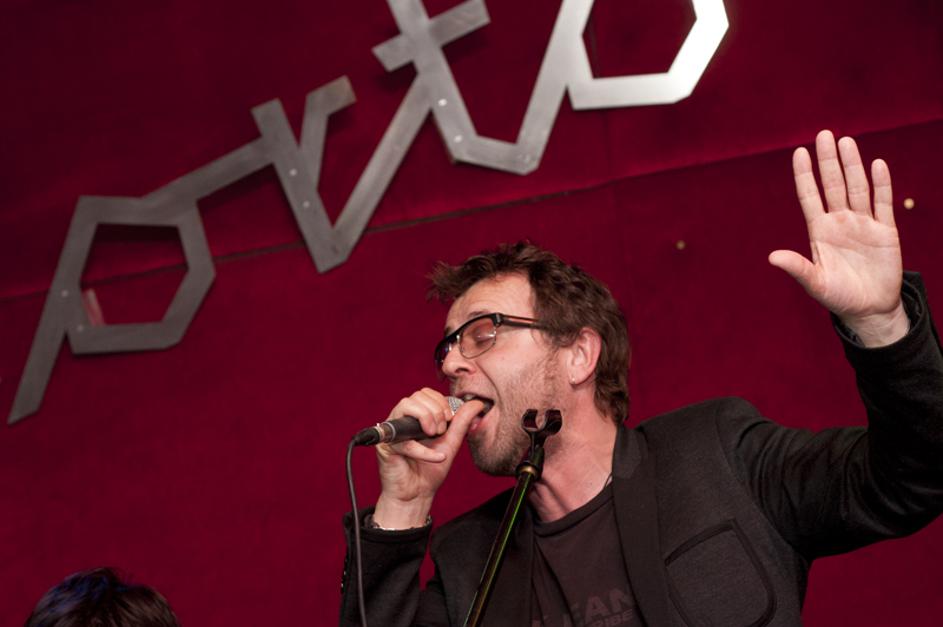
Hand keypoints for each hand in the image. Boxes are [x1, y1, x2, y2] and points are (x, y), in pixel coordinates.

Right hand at [373, 388, 484, 528]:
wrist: (418, 494)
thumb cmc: (431, 469)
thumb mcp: (451, 441)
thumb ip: (462, 422)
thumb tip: (476, 403)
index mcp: (415, 415)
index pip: (426, 393)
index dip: (440, 402)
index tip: (449, 420)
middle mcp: (401, 419)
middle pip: (416, 396)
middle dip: (435, 411)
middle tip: (440, 432)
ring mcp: (391, 431)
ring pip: (406, 406)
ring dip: (427, 419)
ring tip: (434, 437)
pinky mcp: (385, 446)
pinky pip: (405, 440)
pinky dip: (424, 450)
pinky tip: (437, 458)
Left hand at [769, 130, 907, 346]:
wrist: (869, 309)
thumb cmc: (838, 297)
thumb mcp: (814, 282)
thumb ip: (797, 267)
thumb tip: (772, 257)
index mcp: (819, 231)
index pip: (809, 196)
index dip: (805, 175)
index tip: (799, 152)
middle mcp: (839, 222)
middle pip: (833, 184)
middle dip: (828, 161)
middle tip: (824, 134)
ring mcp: (863, 224)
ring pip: (857, 188)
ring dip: (852, 165)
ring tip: (846, 142)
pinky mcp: (885, 230)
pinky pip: (883, 203)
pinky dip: (881, 184)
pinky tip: (876, 165)